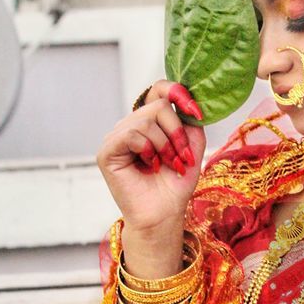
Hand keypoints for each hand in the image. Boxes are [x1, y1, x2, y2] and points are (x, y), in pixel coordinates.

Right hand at [96, 81, 205, 234]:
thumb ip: (189, 119)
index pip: (158, 89)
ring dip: (166, 146)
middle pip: (159, 105)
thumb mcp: (192, 146)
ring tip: (168, 165)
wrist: (166, 213)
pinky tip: (151, 166)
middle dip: (177, 133)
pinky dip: (148, 150)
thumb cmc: (176, 182)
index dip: (177, 92)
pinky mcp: (107, 151)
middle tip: (181, 157)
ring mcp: (117, 137)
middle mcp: (131, 125)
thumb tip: (186, 100)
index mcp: (149, 121)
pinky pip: (131, 134)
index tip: (196, 113)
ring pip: (146, 120)